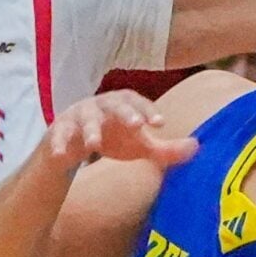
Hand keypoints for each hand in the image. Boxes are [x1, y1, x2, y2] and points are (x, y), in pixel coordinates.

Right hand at [45, 91, 199, 171]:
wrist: (73, 144)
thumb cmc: (112, 139)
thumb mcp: (139, 146)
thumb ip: (165, 149)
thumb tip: (197, 147)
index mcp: (122, 104)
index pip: (137, 102)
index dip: (148, 111)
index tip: (160, 124)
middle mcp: (101, 105)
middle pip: (113, 104)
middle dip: (125, 113)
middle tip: (136, 126)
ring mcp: (79, 116)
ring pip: (85, 119)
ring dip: (90, 130)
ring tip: (94, 145)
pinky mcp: (59, 129)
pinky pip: (58, 135)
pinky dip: (59, 143)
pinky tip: (61, 155)